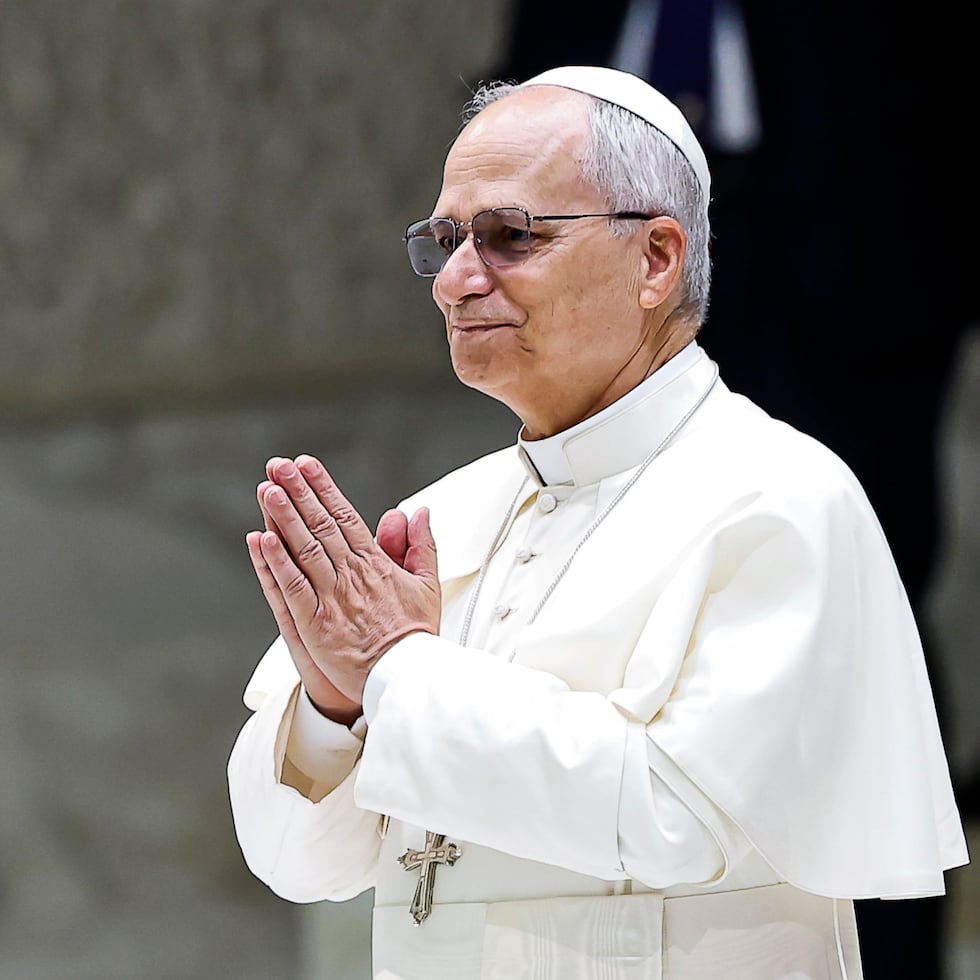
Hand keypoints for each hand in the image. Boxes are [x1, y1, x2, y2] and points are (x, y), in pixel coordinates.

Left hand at [246, 455, 440, 710]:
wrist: (407, 677)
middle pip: (320, 525)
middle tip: (279, 465)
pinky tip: (261, 539)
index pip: (346, 516)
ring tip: (266, 489)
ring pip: (303, 549)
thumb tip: (418, 512)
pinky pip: (291, 587)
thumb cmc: (414, 636)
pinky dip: (275, 562)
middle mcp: (351, 575)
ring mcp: (331, 598)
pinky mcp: (315, 624)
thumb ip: (420, 546)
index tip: (307, 465)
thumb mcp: (428, 584)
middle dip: (298, 492)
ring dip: (283, 517)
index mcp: (375, 564)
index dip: (324, 488)